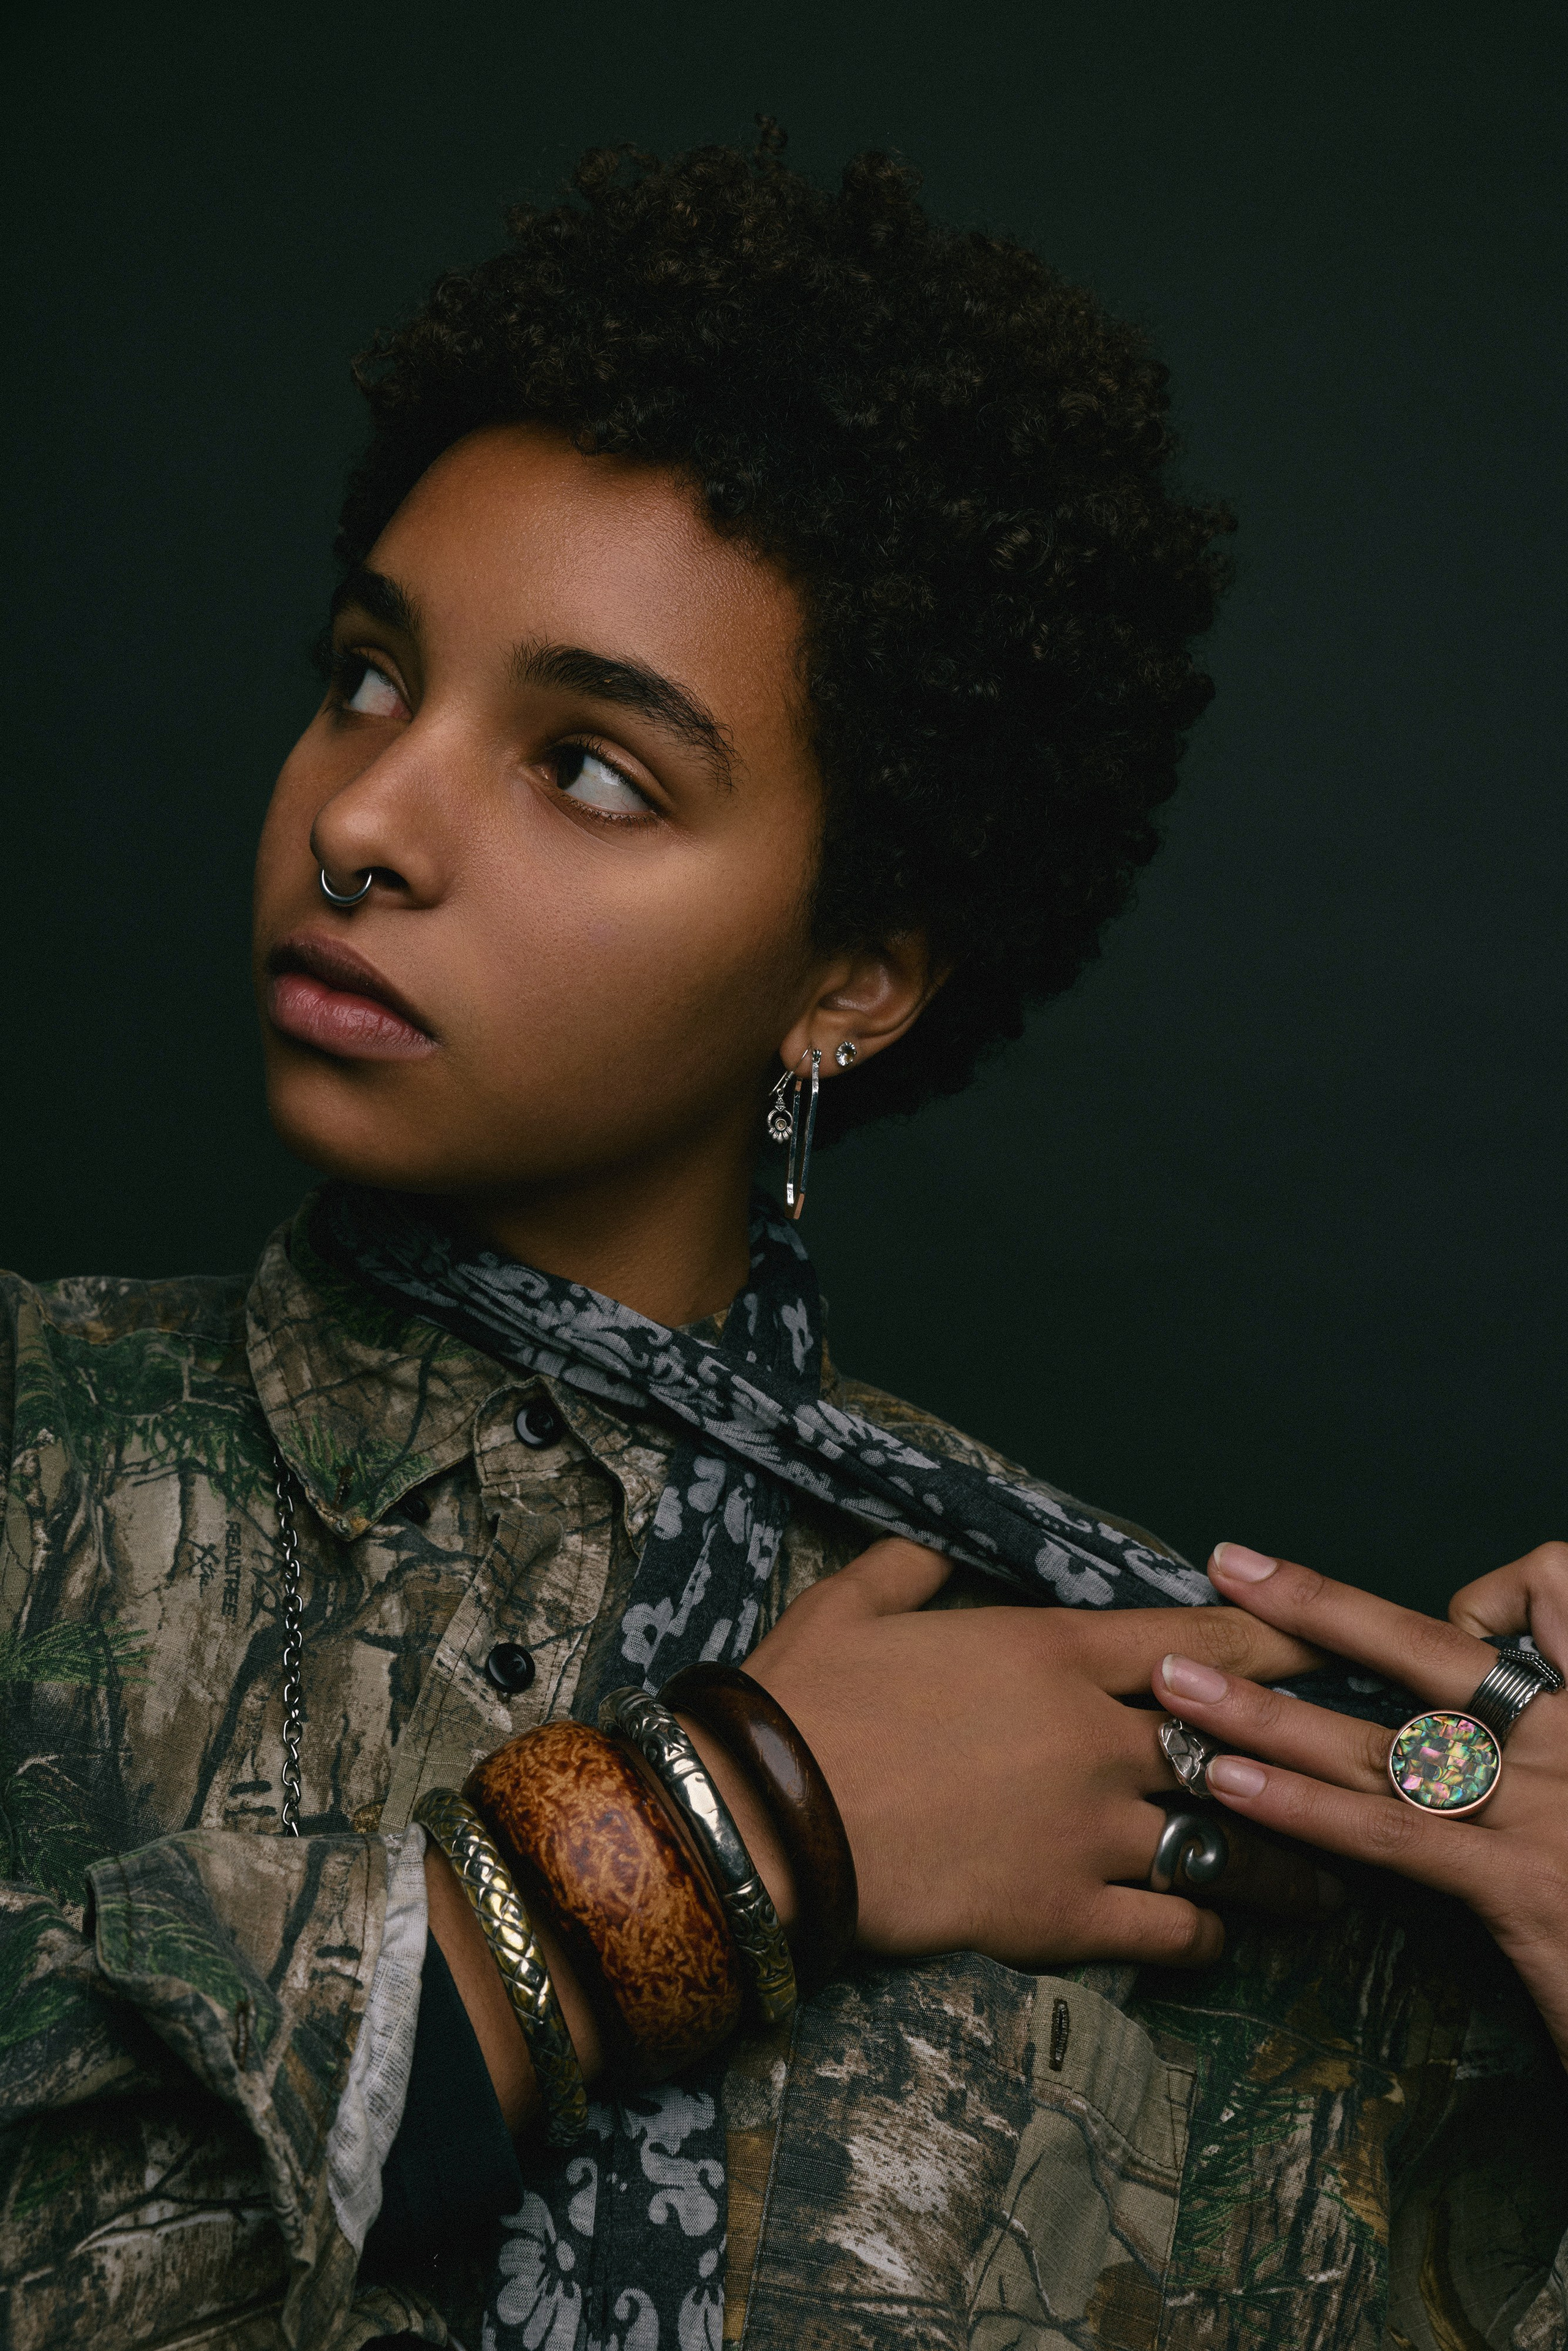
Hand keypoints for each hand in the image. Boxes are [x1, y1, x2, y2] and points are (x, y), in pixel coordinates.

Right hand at [714, 1537, 1337, 1971]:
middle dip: (1299, 1749)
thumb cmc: (805, 1701)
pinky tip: (1223, 1934)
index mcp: (1050, 1650)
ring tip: (1325, 1881)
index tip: (1325, 1639)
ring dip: (1281, 1860)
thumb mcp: (852, 1604)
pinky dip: (1207, 1931)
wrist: (765, 1818)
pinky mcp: (1064, 1913)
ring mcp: (1087, 1829)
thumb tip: (928, 1545)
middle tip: (1350, 1760)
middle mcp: (1092, 1735)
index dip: (1272, 1639)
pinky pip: (1171, 1926)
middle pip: (1231, 1739)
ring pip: (1223, 1842)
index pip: (1195, 1639)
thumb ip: (909, 1566)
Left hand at [1154, 1539, 1567, 2058]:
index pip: (1540, 1597)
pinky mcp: (1526, 1893)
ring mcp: (1549, 1813)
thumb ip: (1544, 1736)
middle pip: (1426, 1653)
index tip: (1454, 1614)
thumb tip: (1470, 1723)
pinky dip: (1303, 1808)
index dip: (1486, 1595)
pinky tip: (1233, 1788)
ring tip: (1176, 1686)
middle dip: (1317, 1606)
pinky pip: (1392, 1834)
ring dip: (1266, 1709)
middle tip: (1231, 1567)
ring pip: (1384, 1743)